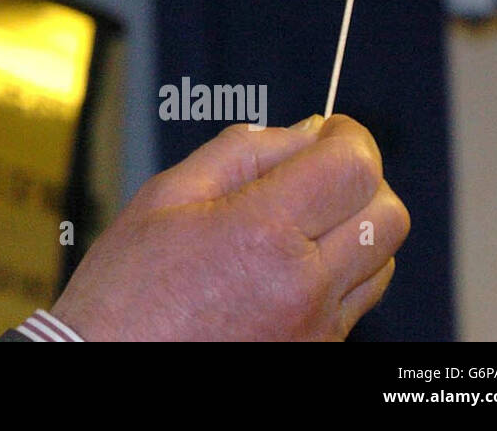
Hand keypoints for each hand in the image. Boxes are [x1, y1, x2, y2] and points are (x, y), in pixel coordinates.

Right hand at [51, 114, 409, 339]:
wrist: (108, 365)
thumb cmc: (125, 288)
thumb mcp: (166, 195)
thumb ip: (243, 152)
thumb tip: (305, 131)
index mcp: (261, 233)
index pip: (353, 167)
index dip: (348, 135)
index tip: (330, 130)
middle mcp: (303, 286)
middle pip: (387, 214)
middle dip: (361, 179)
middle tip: (316, 171)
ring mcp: (316, 330)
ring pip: (382, 260)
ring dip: (354, 227)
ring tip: (297, 223)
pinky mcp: (316, 355)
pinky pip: (356, 302)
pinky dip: (338, 272)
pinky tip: (285, 267)